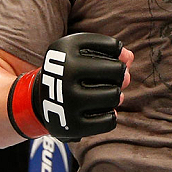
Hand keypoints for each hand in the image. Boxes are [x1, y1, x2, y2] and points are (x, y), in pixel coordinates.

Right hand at [7, 33, 133, 140]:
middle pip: (117, 70)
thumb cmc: (71, 70)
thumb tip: (130, 58)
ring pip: (115, 96)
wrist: (42, 99)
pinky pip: (109, 121)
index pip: (114, 46)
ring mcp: (67, 100)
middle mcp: (64, 72)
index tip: (108, 58)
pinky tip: (102, 110)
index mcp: (65, 48)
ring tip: (107, 94)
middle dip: (120, 75)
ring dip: (116, 95)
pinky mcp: (72, 125)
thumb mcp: (83, 52)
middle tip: (112, 79)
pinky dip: (110, 116)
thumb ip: (110, 50)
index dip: (117, 53)